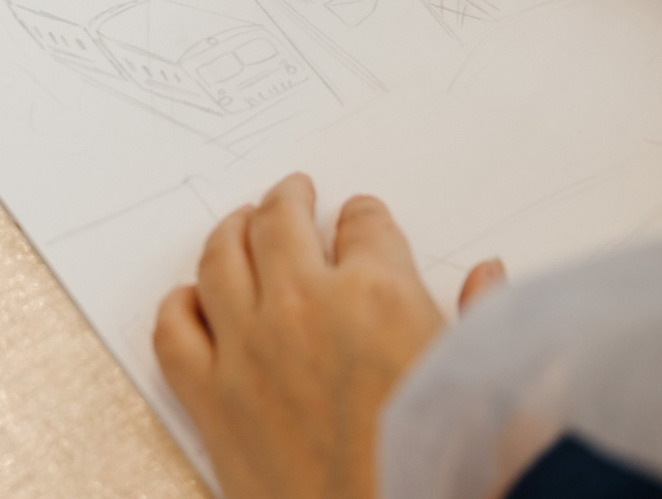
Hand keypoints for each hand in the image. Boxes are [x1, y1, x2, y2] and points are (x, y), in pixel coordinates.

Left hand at [154, 174, 504, 498]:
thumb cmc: (438, 470)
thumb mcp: (478, 381)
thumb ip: (479, 317)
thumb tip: (487, 273)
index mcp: (378, 294)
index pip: (364, 222)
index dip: (363, 217)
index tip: (360, 219)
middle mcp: (305, 306)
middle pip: (280, 221)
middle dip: (288, 199)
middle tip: (292, 193)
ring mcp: (249, 349)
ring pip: (221, 258)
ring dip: (231, 231)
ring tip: (240, 224)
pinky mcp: (212, 398)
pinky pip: (174, 330)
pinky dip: (179, 305)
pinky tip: (192, 298)